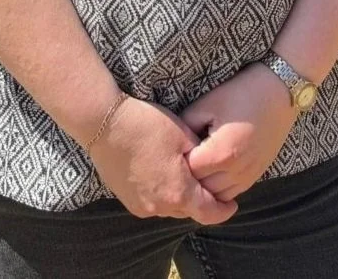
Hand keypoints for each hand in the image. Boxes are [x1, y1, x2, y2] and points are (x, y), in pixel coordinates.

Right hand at [88, 95, 238, 224]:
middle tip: (208, 182)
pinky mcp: (127, 199)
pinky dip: (162, 193)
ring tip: (183, 174)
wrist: (104, 123)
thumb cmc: (146, 125)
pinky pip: (153, 202)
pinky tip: (161, 172)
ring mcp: (141, 206)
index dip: (224, 210)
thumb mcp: (183, 135)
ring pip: (169, 206)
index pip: (209, 213)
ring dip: (179, 196)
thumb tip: (207, 165)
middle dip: (200, 199)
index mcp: (178, 194)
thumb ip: (201, 157)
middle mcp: (159, 207)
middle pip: (188, 210)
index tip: (232, 204)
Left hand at [179, 63, 296, 201]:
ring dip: (205, 186)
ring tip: (197, 166)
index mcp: (221, 153)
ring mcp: (249, 175)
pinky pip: (233, 192)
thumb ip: (186, 126)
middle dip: (190, 177)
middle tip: (181, 159)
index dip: (178, 161)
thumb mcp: (207, 104)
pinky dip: (220, 187)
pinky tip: (214, 170)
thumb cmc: (240, 93)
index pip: (190, 172)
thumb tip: (173, 142)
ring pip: (218, 197)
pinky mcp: (256, 174)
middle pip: (203, 189)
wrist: (278, 92)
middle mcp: (236, 171)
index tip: (173, 149)